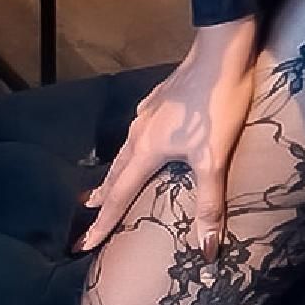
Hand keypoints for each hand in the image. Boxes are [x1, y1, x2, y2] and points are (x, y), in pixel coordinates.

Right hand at [73, 36, 259, 259]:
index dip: (103, 222)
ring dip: (115, 173)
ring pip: (124, 151)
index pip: (120, 195)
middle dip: (103, 198)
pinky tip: (138, 142)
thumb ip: (209, 203)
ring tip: (106, 187)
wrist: (221, 54)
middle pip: (115, 173)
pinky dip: (131, 149)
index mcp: (146, 150)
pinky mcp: (160, 98)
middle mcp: (139, 132)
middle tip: (88, 216)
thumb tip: (206, 250)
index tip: (83, 244)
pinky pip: (138, 132)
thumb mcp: (214, 158)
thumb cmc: (216, 106)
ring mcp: (148, 113)